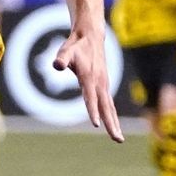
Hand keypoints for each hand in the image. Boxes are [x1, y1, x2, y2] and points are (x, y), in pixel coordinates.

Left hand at [52, 23, 124, 142]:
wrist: (91, 36)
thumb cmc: (76, 45)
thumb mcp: (66, 50)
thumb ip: (61, 58)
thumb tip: (57, 65)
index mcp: (89, 77)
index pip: (90, 97)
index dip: (92, 110)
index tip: (96, 124)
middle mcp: (100, 83)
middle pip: (106, 107)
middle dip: (111, 124)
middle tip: (117, 139)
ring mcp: (104, 85)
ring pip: (110, 108)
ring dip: (114, 123)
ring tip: (118, 139)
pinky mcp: (104, 86)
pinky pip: (109, 104)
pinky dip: (112, 116)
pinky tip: (114, 126)